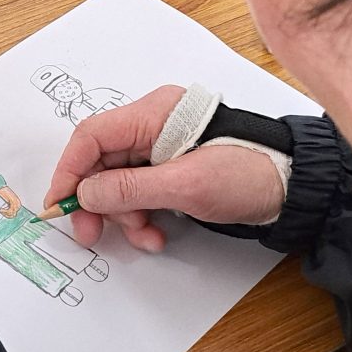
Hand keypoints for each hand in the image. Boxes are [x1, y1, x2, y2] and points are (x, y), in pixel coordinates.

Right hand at [44, 85, 286, 252]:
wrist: (291, 187)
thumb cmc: (246, 174)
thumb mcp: (185, 185)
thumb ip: (130, 189)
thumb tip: (86, 194)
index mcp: (155, 113)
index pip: (93, 135)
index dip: (70, 170)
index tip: (60, 204)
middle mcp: (154, 125)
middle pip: (102, 162)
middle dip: (97, 202)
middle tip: (91, 236)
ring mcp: (163, 148)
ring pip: (120, 183)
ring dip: (124, 216)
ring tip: (145, 238)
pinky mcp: (173, 170)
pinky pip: (141, 192)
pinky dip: (142, 216)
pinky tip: (156, 235)